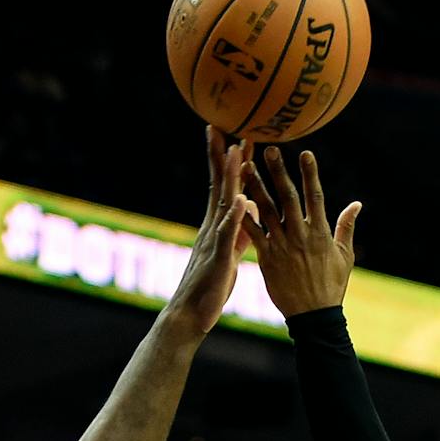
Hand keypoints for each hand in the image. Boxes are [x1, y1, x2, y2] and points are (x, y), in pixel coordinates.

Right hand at [161, 127, 255, 342]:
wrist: (189, 317)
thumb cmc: (209, 289)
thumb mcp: (228, 255)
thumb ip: (238, 232)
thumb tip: (249, 211)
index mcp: (216, 227)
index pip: (222, 187)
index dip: (227, 162)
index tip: (232, 134)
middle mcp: (211, 228)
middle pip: (217, 185)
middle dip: (219, 154)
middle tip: (221, 123)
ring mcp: (213, 242)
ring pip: (222, 203)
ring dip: (228, 177)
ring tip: (235, 150)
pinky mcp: (218, 260)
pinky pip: (227, 235)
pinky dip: (235, 217)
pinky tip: (242, 200)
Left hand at [242, 146, 360, 316]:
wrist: (313, 316)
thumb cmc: (331, 286)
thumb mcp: (345, 256)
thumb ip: (346, 227)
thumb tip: (356, 204)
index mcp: (320, 232)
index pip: (314, 196)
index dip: (310, 174)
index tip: (305, 152)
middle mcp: (300, 235)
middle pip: (287, 197)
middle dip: (278, 172)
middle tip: (269, 148)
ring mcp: (282, 246)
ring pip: (266, 210)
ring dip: (255, 187)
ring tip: (245, 166)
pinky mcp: (267, 258)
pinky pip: (253, 233)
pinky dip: (243, 217)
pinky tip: (233, 200)